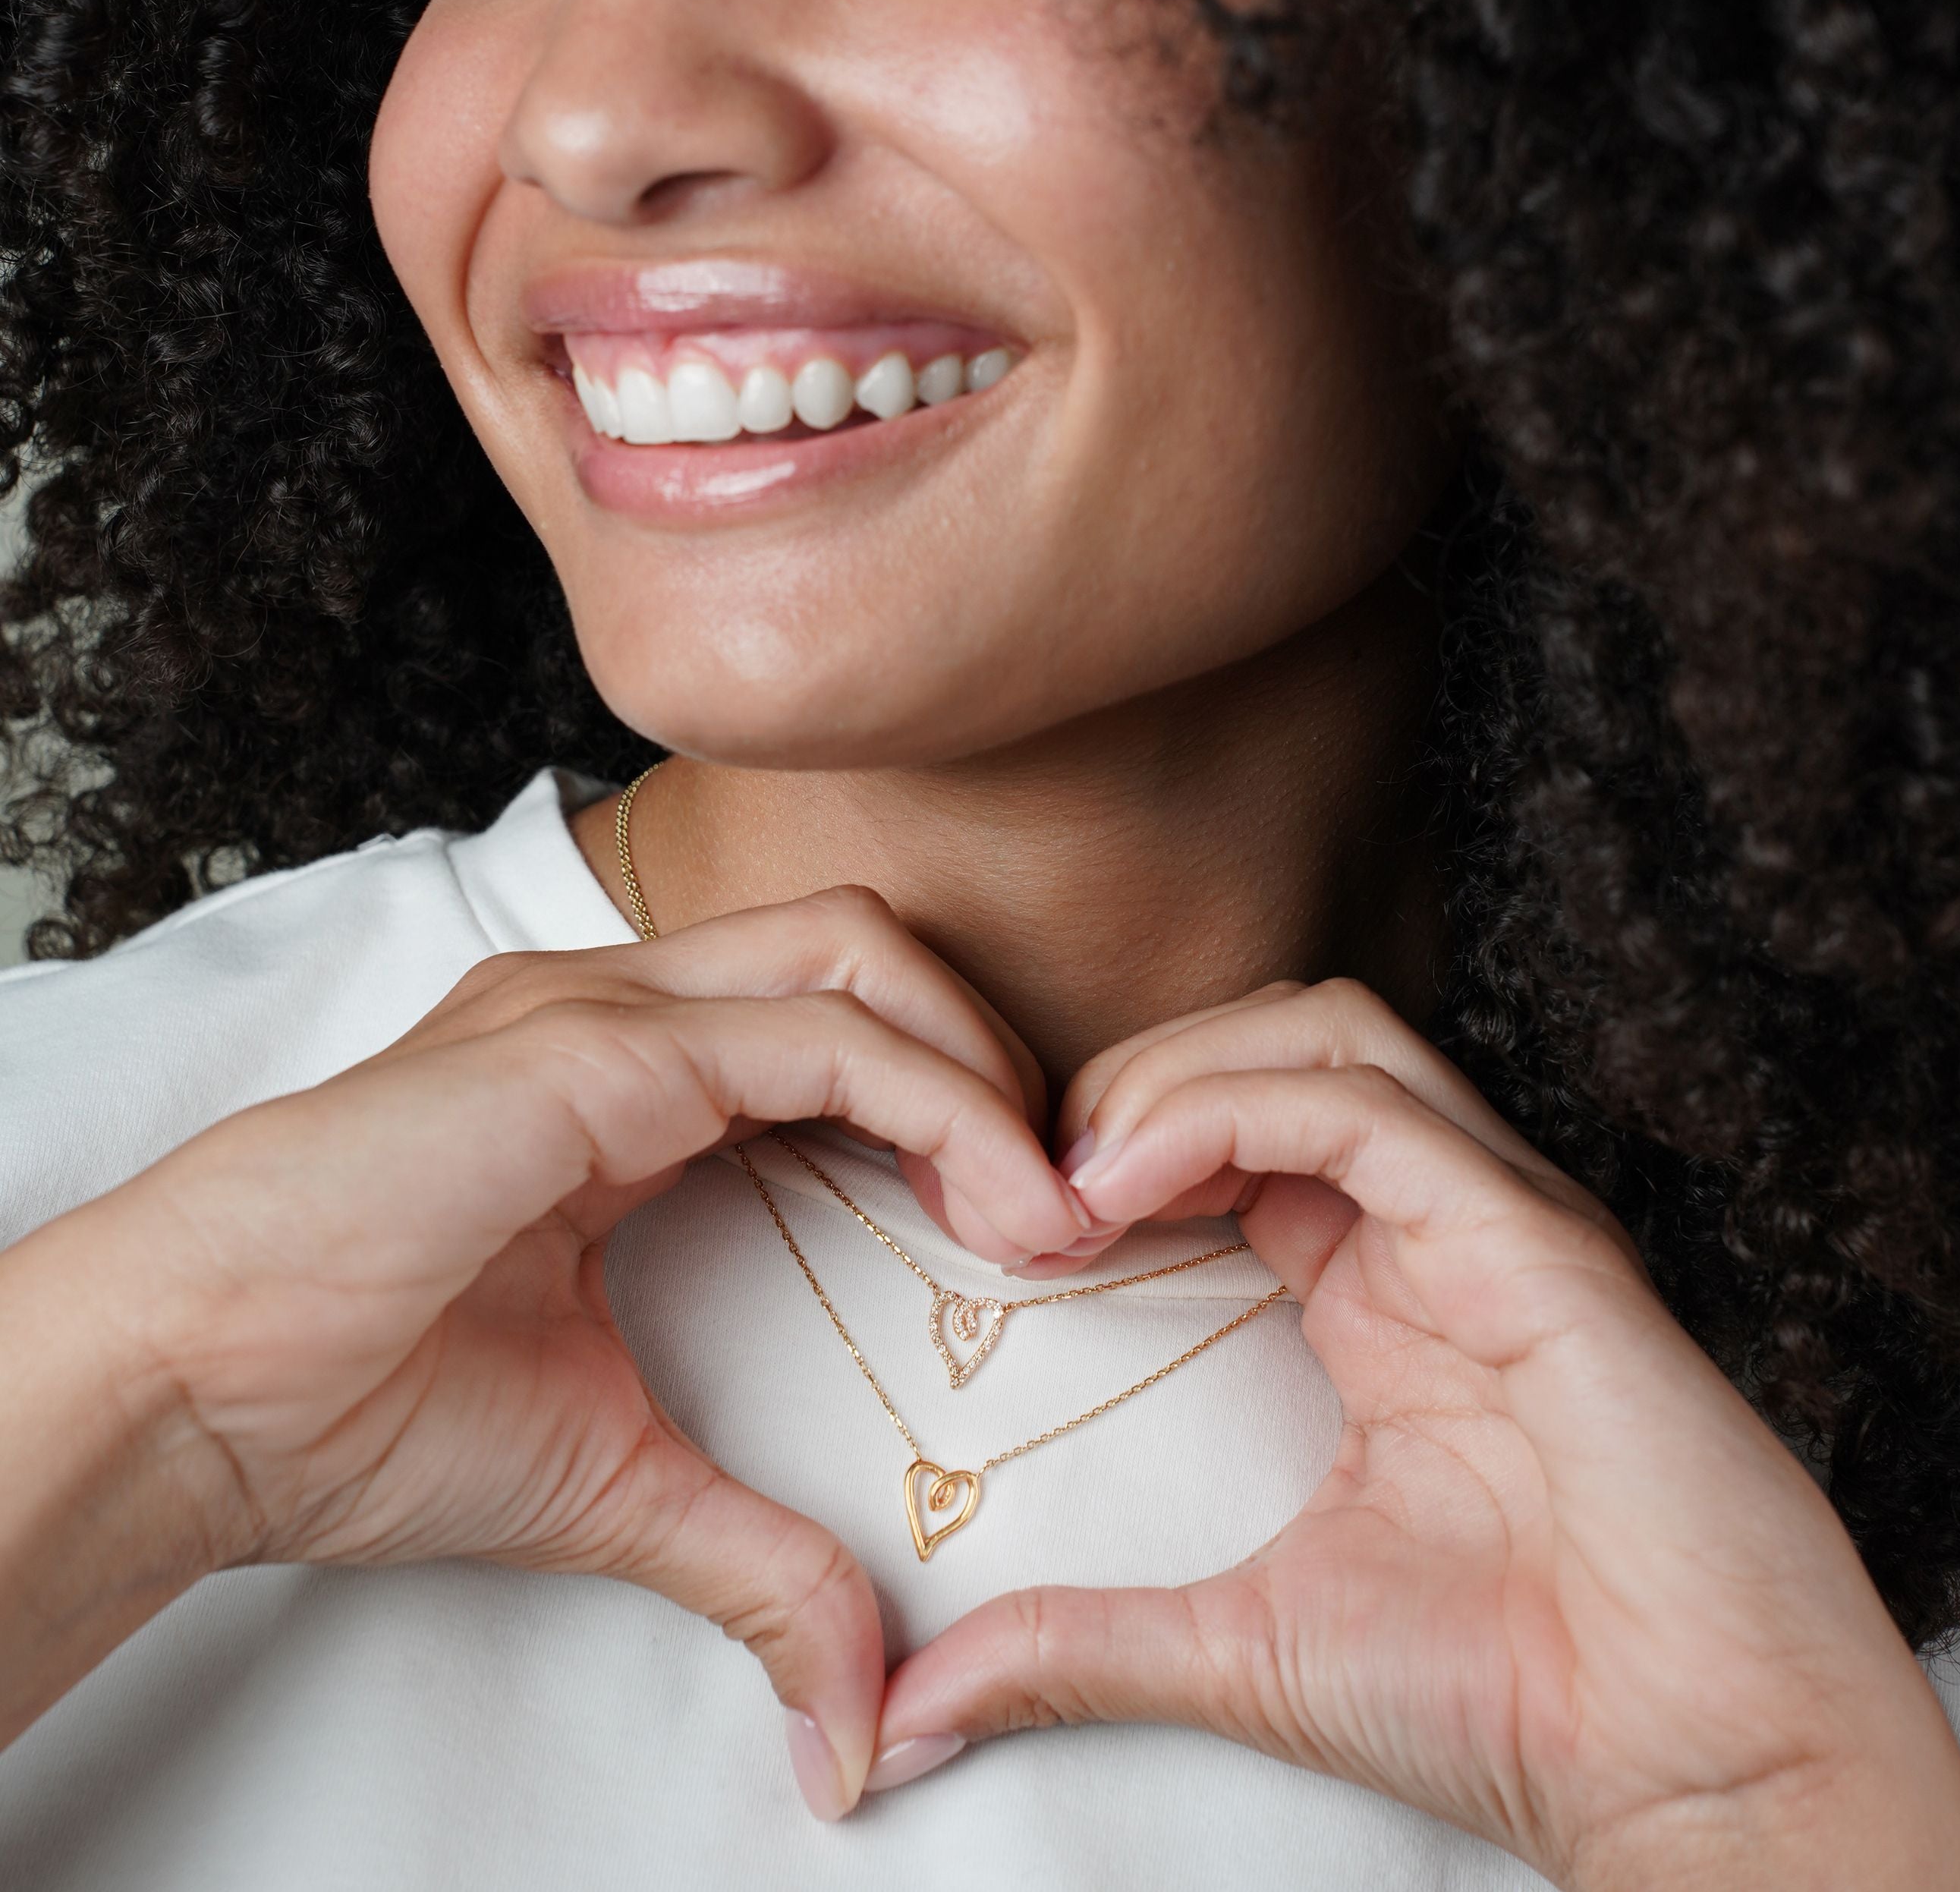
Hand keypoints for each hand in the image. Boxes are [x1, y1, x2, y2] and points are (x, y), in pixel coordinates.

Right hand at [0, 888, 1087, 1813]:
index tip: (1037, 1227)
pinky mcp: (583, 1048)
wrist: (189, 1393)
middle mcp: (618, 1008)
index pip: (837, 1015)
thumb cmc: (358, 1404)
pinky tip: (987, 1199)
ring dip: (977, 1062)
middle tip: (1065, 1198)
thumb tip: (855, 1716)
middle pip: (864, 947)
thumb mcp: (614, 1479)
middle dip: (989, 1050)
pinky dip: (927, 1096)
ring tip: (1043, 1206)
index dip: (956, 1095)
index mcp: (622, 1072)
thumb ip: (755, 1560)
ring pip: (853, 953)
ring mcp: (597, 1007)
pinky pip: (806, 1033)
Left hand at [875, 981, 1959, 1888]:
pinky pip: (1372, 1102)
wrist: (1687, 1769)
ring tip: (1073, 1168)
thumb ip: (1078, 1646)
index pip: (1235, 1124)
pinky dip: (1237, 1105)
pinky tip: (1130, 1179)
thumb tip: (906, 1717)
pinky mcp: (1537, 1235)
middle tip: (1026, 1179)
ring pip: (1327, 1030)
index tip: (1007, 1225)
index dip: (1112, 1137)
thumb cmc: (1506, 1702)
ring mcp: (1495, 1215)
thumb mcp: (1239, 1646)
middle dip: (1134, 1075)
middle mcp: (1438, 1225)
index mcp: (1378, 1289)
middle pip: (1274, 1038)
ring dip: (1177, 1068)